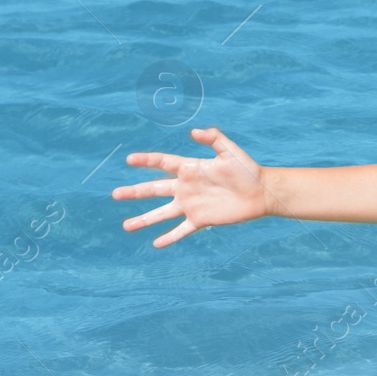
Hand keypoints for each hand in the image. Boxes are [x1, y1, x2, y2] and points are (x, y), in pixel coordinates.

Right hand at [112, 127, 267, 247]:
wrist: (261, 193)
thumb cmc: (247, 169)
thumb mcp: (230, 151)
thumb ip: (214, 138)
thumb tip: (193, 131)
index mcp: (190, 168)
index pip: (162, 163)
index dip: (146, 160)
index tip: (129, 160)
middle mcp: (186, 187)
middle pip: (154, 189)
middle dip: (135, 192)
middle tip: (115, 194)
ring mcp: (191, 205)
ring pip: (162, 213)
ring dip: (144, 219)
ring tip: (127, 226)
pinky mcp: (201, 219)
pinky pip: (182, 230)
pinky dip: (170, 237)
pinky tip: (156, 243)